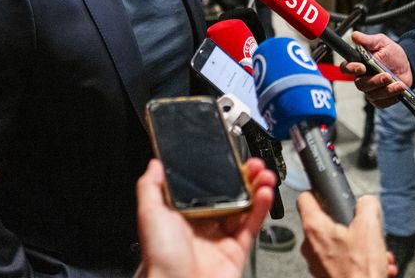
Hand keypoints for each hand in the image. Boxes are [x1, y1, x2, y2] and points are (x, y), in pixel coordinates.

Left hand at [137, 158, 276, 277]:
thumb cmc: (160, 256)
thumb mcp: (149, 213)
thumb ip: (151, 186)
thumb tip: (155, 164)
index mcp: (181, 214)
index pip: (204, 186)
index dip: (219, 171)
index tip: (229, 158)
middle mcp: (201, 225)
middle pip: (228, 195)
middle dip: (242, 177)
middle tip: (253, 164)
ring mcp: (220, 238)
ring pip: (243, 208)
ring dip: (256, 188)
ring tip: (264, 174)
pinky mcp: (236, 251)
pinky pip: (251, 227)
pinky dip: (261, 209)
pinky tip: (265, 193)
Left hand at [298, 193, 396, 277]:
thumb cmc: (360, 271)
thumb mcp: (369, 227)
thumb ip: (367, 206)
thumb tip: (367, 201)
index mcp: (314, 227)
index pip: (305, 198)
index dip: (318, 193)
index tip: (328, 195)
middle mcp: (310, 245)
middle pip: (327, 223)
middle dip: (351, 226)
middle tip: (366, 231)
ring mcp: (317, 262)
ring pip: (338, 244)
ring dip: (360, 246)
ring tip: (377, 253)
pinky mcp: (326, 275)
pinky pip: (342, 261)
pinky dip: (358, 262)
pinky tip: (377, 266)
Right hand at [341, 31, 414, 107]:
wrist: (407, 65)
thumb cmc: (392, 53)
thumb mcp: (381, 42)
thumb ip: (367, 40)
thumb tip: (354, 35)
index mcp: (358, 63)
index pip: (345, 68)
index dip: (350, 69)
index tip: (362, 67)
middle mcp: (362, 78)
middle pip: (360, 84)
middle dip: (375, 81)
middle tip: (387, 76)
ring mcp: (371, 90)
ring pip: (372, 95)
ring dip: (386, 90)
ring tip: (399, 83)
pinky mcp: (380, 99)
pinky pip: (381, 103)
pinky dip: (391, 97)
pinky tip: (399, 89)